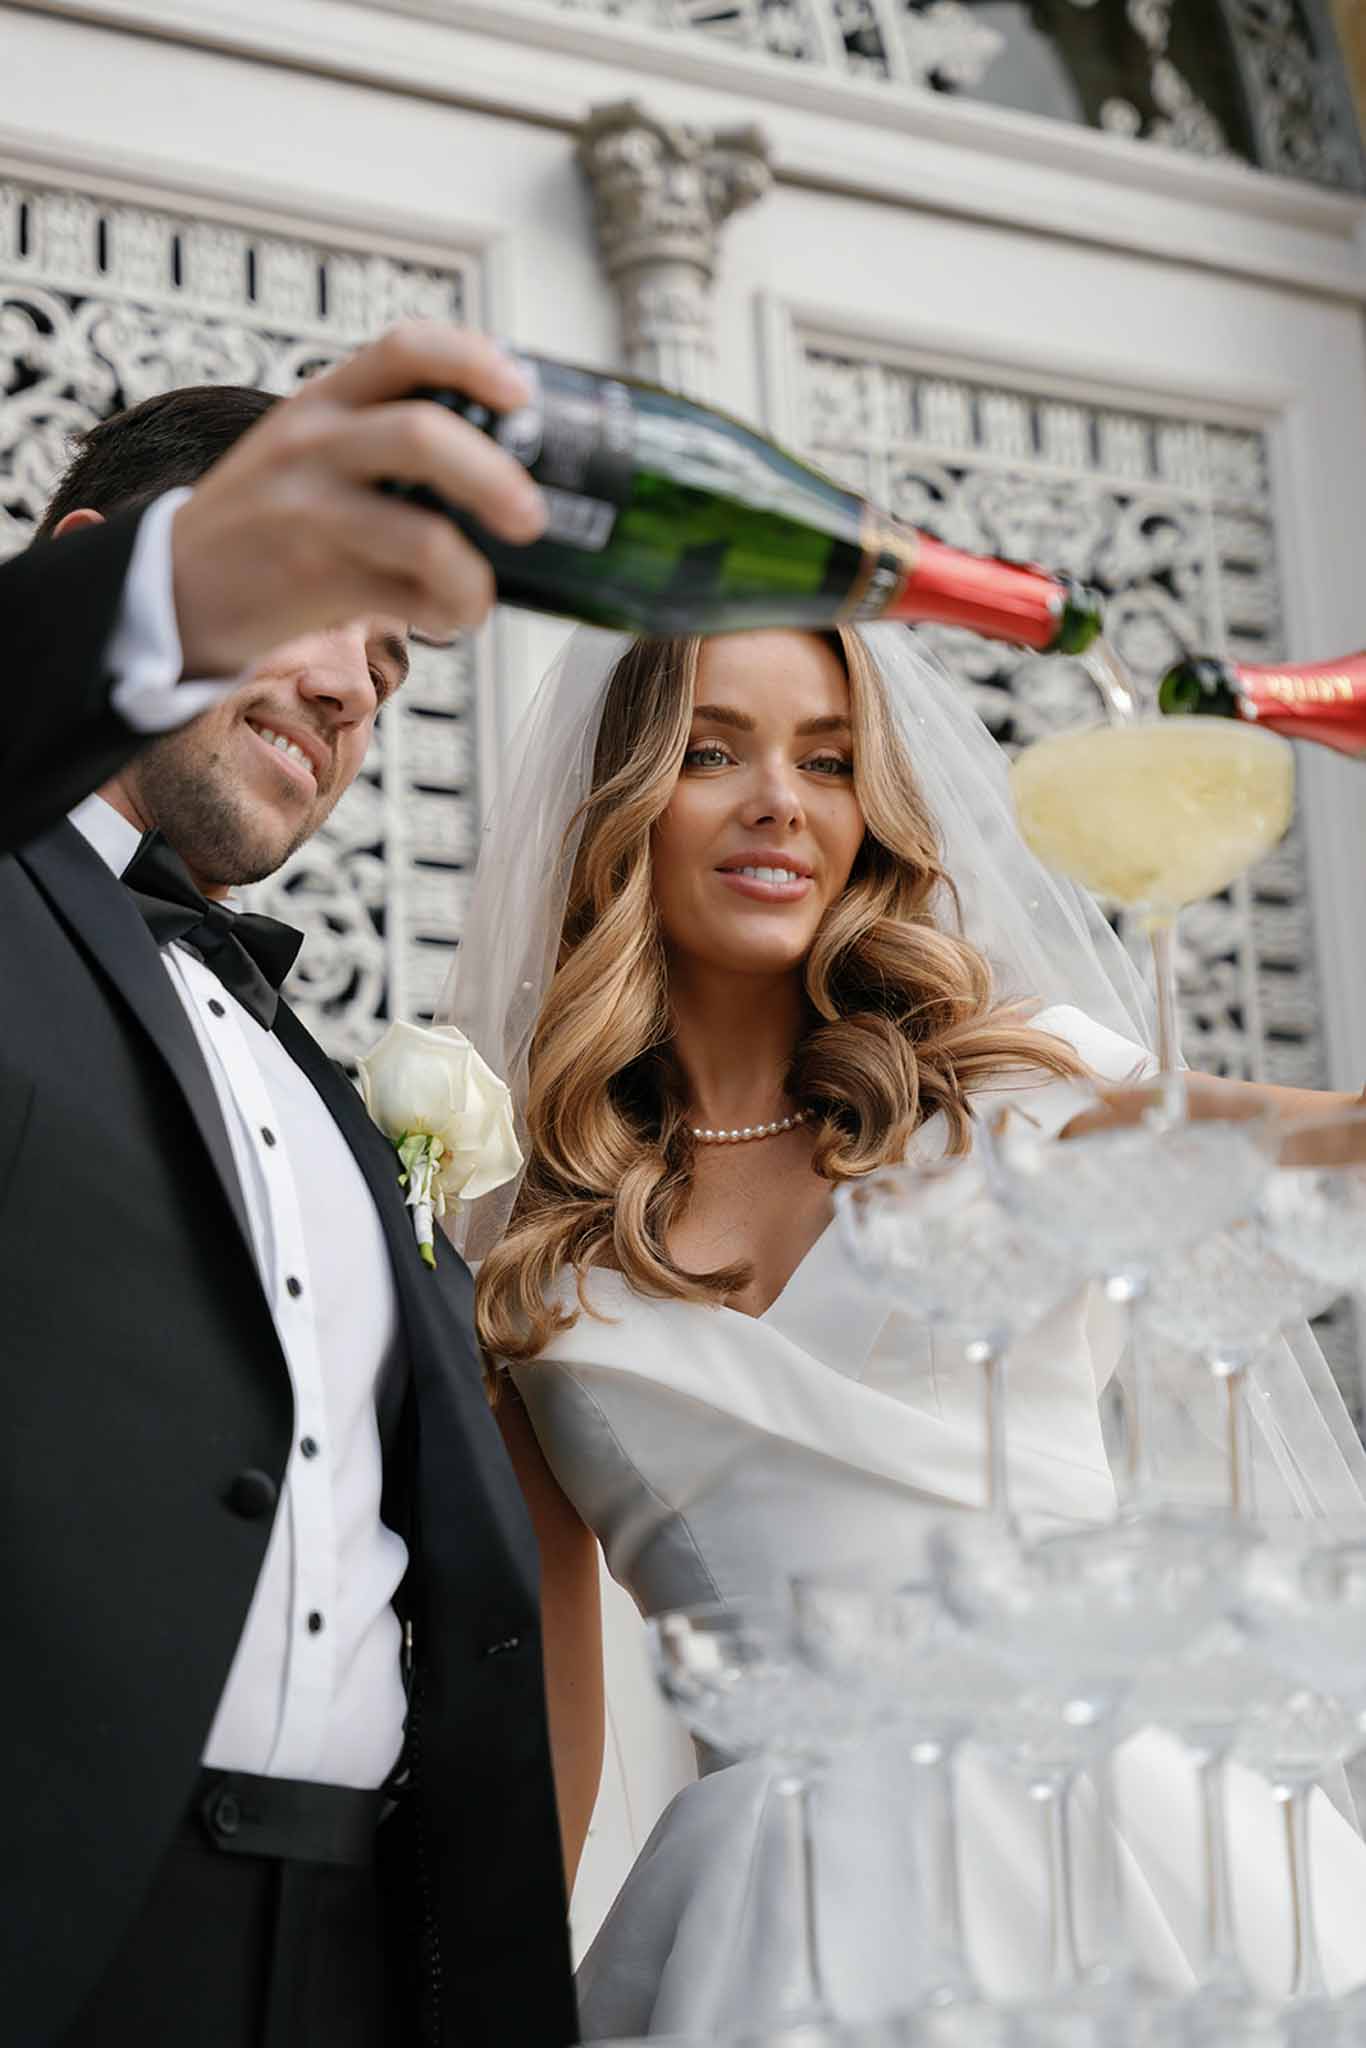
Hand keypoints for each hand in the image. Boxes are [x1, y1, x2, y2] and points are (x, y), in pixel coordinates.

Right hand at [169, 324, 546, 676]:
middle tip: (532, 517)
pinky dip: (446, 610)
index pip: (405, 347)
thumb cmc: (268, 519)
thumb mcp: (310, 451)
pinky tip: (451, 616)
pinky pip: (407, 596)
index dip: (475, 360)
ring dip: (474, 571)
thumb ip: (384, 442)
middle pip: (422, 433)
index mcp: (324, 398)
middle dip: (494, 476)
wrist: (175, 585)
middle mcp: (314, 443)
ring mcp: (308, 511)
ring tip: (483, 592)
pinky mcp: (311, 578)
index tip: (524, 392)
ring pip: (421, 532)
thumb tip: (510, 465)